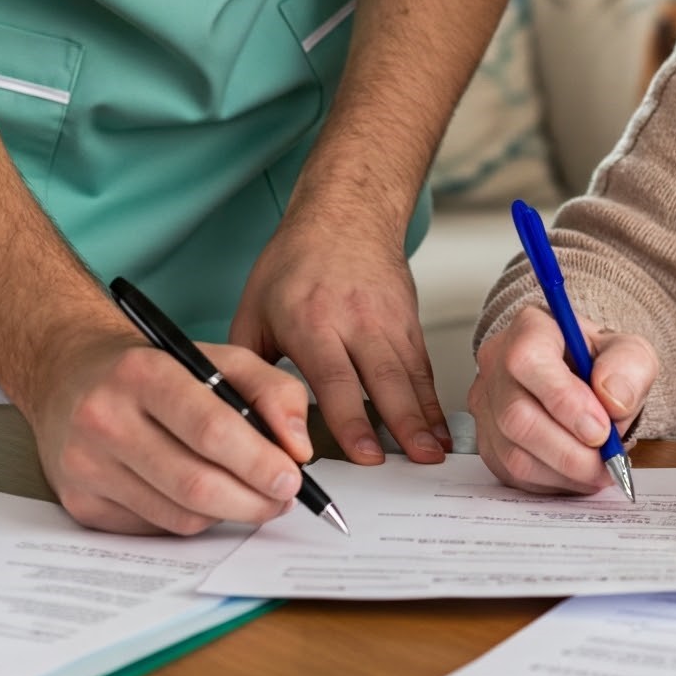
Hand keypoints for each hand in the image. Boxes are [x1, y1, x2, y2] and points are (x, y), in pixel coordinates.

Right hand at [23, 323, 313, 535]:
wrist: (70, 376)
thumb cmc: (156, 368)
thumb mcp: (216, 356)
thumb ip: (270, 389)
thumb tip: (298, 447)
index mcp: (143, 372)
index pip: (210, 428)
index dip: (258, 460)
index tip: (292, 477)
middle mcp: (106, 419)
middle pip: (195, 483)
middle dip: (252, 500)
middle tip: (283, 499)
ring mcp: (87, 466)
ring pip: (178, 515)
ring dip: (228, 515)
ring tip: (253, 498)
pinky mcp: (80, 504)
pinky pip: (154, 528)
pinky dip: (191, 520)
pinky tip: (204, 499)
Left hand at [230, 203, 450, 465]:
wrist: (346, 212)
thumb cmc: (296, 260)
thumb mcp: (254, 307)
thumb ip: (248, 365)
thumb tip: (238, 419)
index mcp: (311, 320)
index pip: (334, 378)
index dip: (351, 420)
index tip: (364, 456)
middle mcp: (354, 319)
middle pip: (382, 378)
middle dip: (401, 425)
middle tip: (414, 464)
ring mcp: (387, 318)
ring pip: (409, 374)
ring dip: (424, 417)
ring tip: (433, 455)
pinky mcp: (408, 318)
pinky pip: (422, 364)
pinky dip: (431, 398)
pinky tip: (436, 428)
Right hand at [471, 304, 658, 494]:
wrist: (586, 379)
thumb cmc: (602, 363)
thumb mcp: (631, 352)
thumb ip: (630, 368)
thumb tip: (613, 399)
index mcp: (530, 328)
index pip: (527, 361)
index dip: (564, 402)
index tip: (602, 429)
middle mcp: (497, 363)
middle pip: (516, 417)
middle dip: (569, 452)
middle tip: (607, 461)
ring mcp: (487, 405)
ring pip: (513, 454)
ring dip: (564, 473)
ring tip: (599, 469)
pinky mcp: (487, 441)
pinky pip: (512, 475)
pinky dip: (552, 483)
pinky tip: (577, 473)